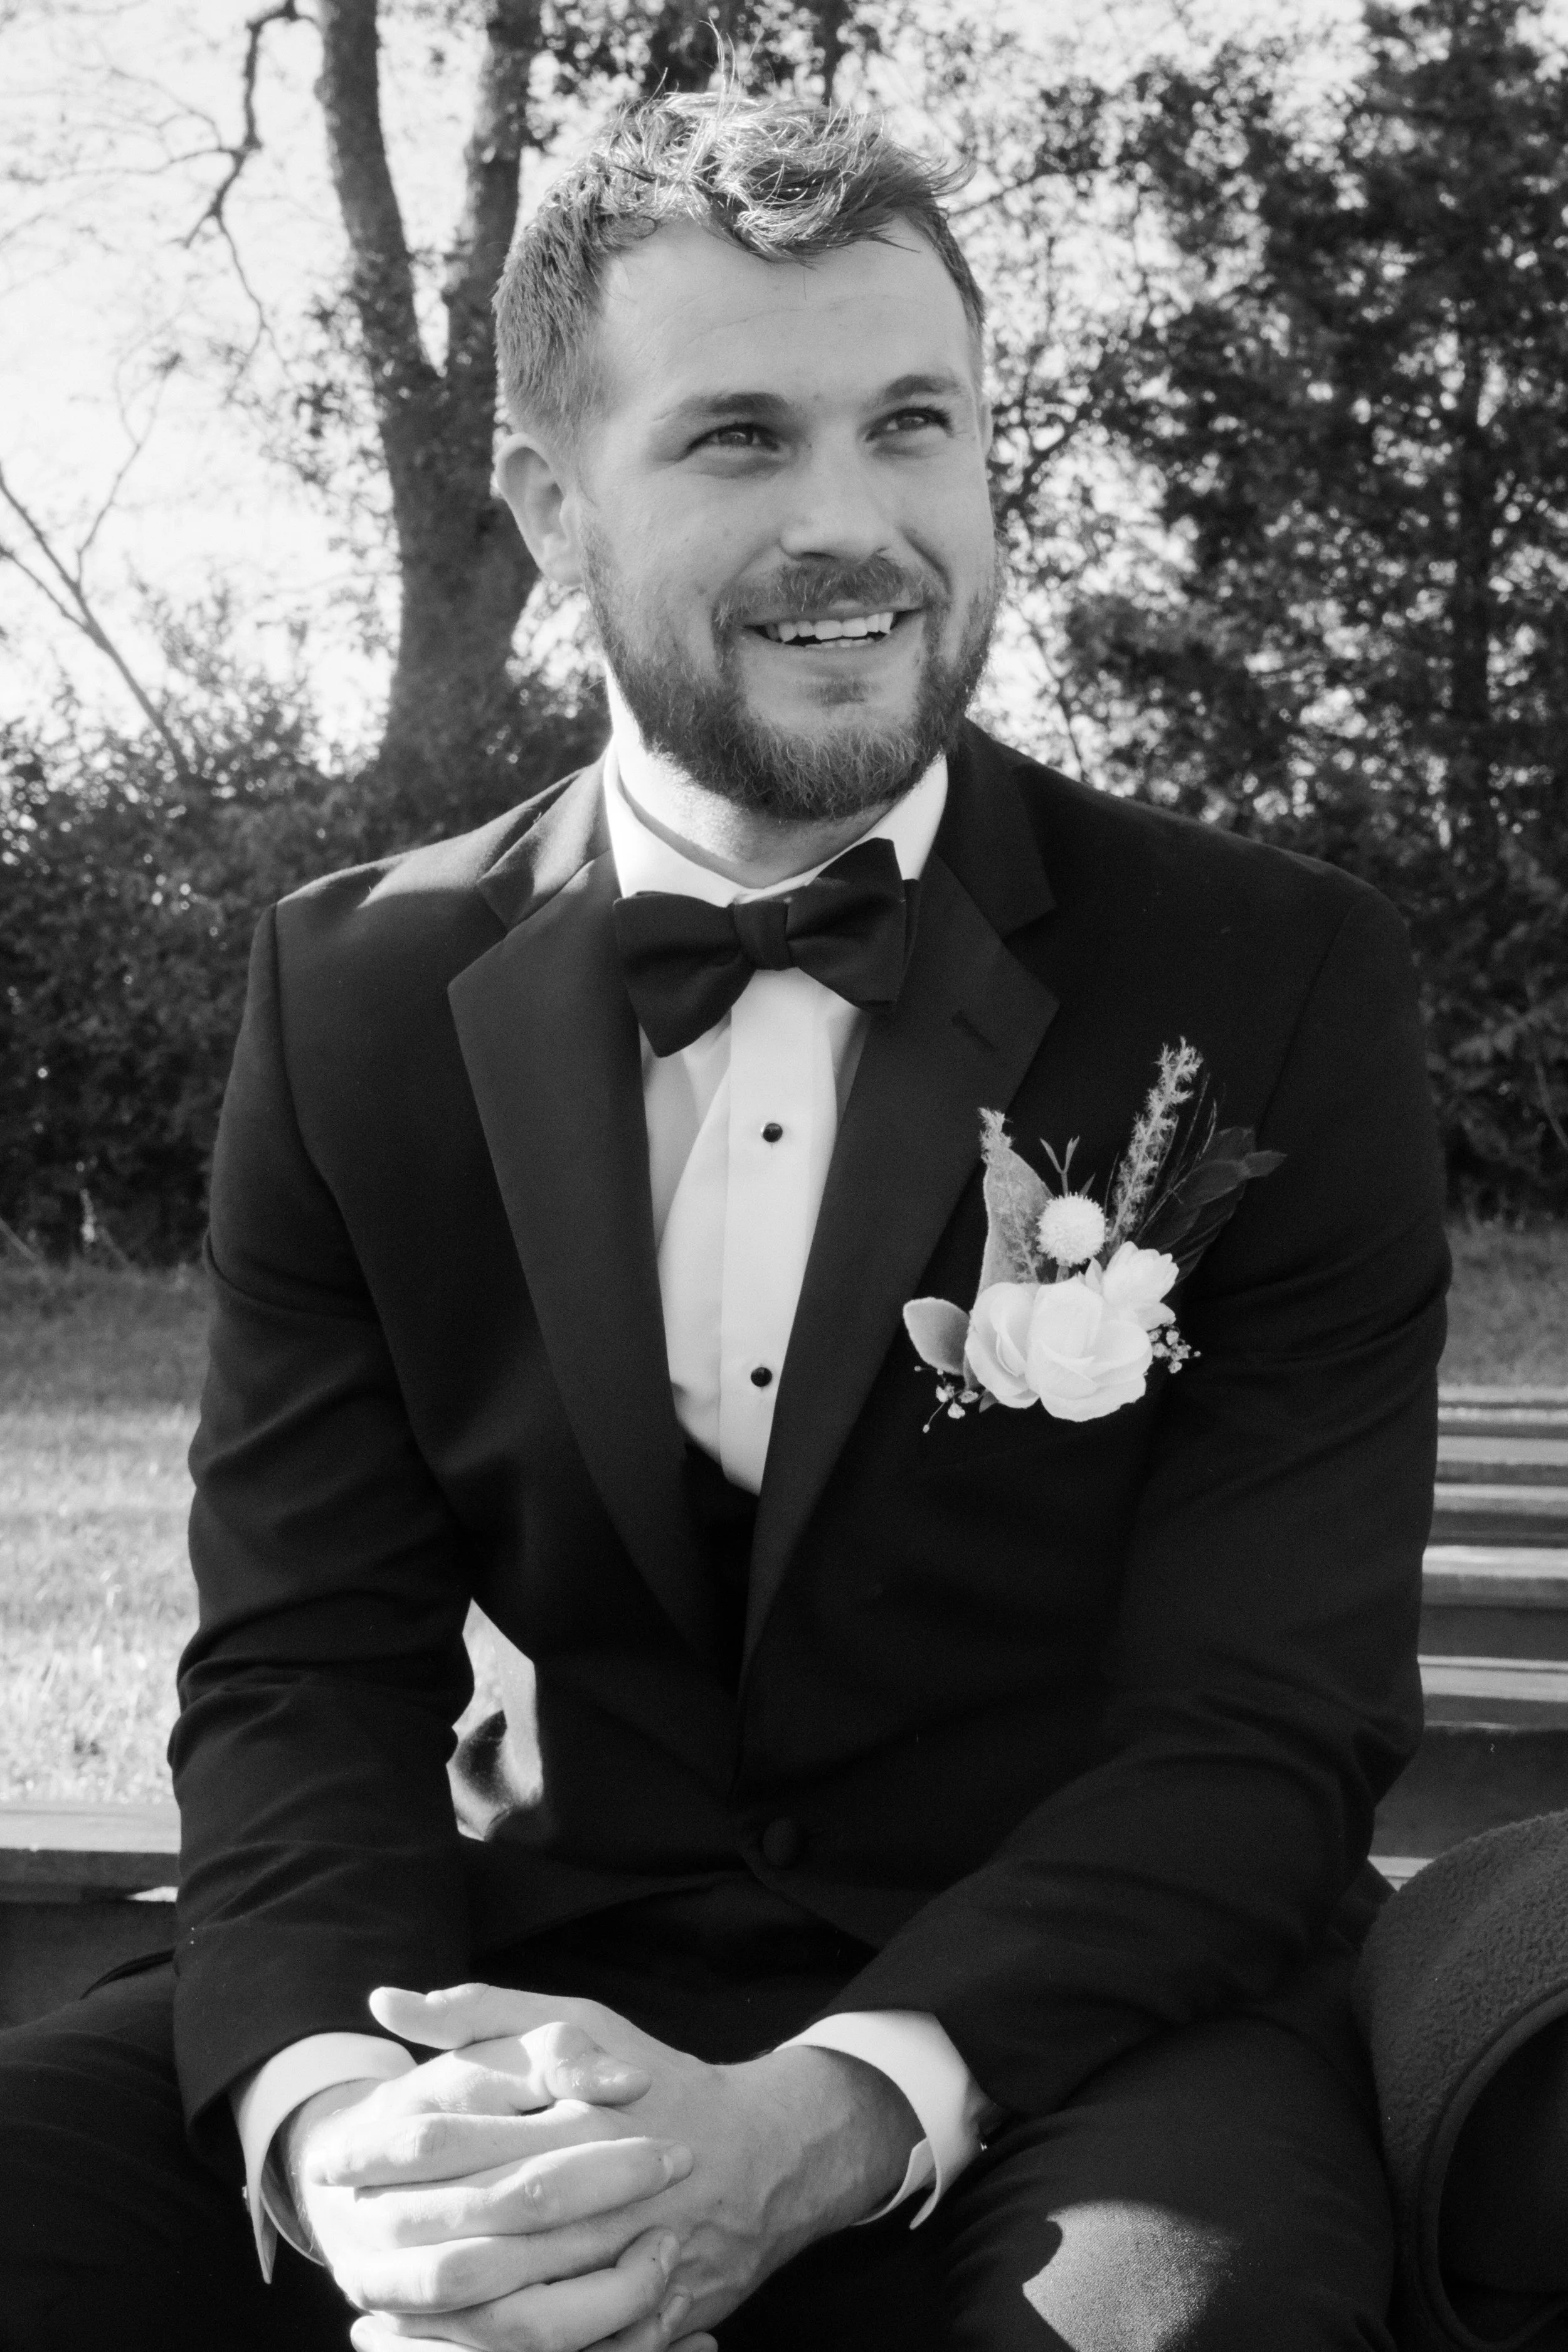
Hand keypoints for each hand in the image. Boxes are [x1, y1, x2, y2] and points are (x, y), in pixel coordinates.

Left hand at [338, 1981, 921, 2348]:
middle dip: (399, 2244)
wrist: (771, 2154)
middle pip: (482, 2231)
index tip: (333, 2159)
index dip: (385, 2152)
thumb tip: (384, 2000)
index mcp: (583, 2112)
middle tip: (341, 2245)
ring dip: (435, 2323)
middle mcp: (607, 2190)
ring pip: (518, 2316)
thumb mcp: (578, 2021)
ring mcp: (632, 2265)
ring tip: (367, 2313)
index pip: (462, 2135)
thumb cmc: (657, 2080)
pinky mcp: (651, 2323)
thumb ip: (479, 2011)